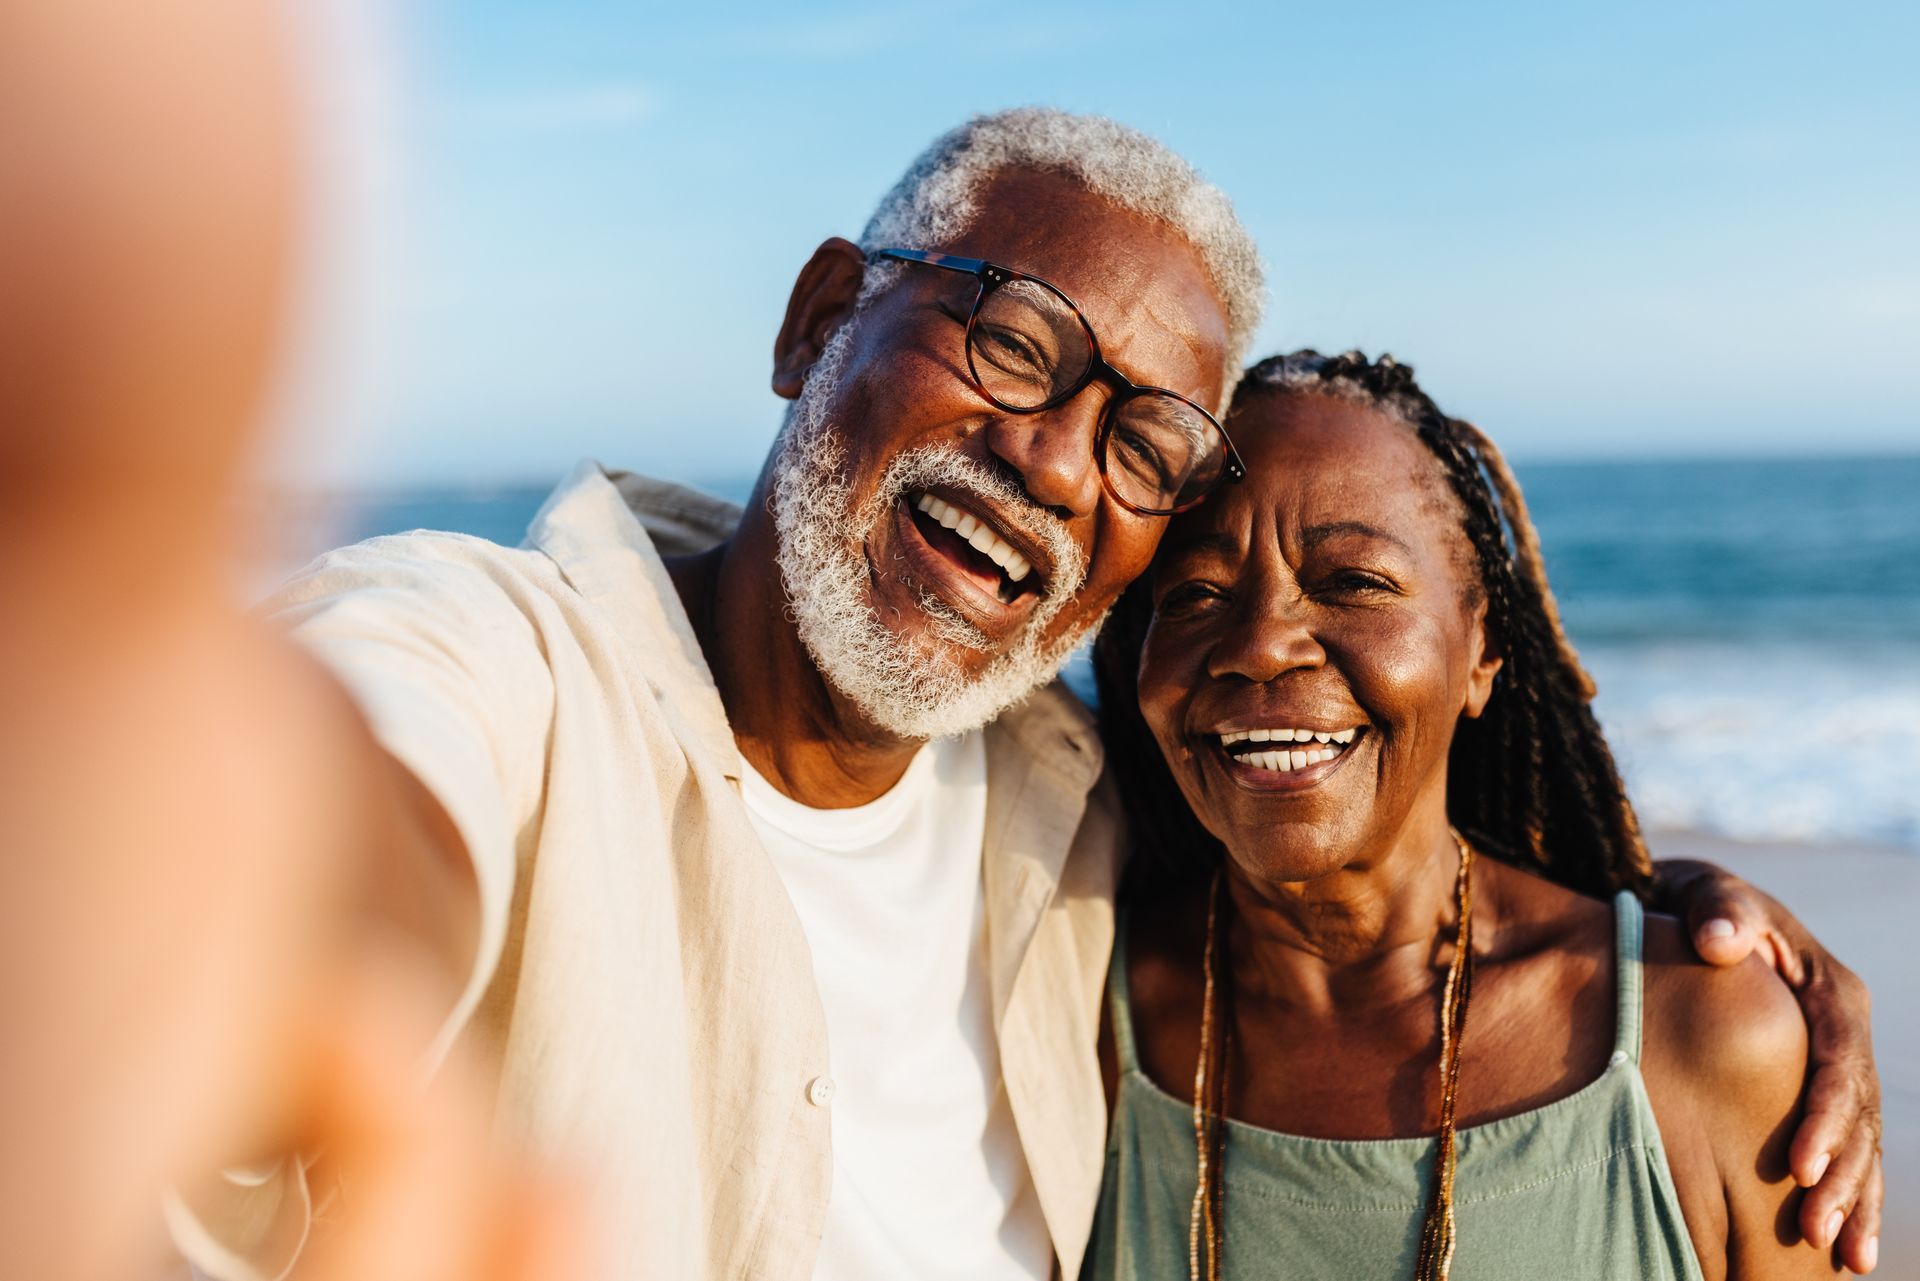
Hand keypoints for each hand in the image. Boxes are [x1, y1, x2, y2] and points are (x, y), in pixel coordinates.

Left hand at [1655, 859, 1881, 1273]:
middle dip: (1841, 1176)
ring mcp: (1839, 1065)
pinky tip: (1847, 1252)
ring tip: (1842, 1255)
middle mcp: (1847, 1034)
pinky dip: (1852, 1197)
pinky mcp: (1819, 1091)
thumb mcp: (1709, 894)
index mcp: (1831, 991)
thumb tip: (1722, 938)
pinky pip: (1848, 1150)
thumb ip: (1719, 910)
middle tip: (1815, 1230)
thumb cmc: (1700, 906)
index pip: (1839, 1064)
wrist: (1696, 913)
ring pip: (1861, 1143)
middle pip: (1857, 1116)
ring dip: (1853, 1199)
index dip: (1822, 1117)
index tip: (1797, 1166)